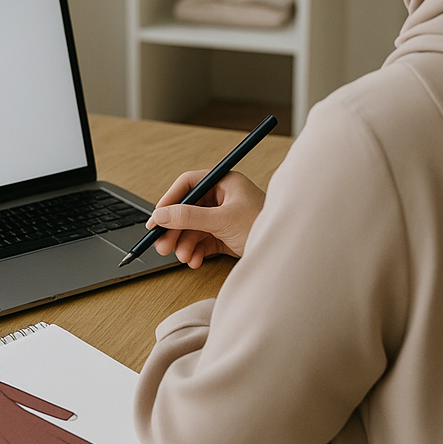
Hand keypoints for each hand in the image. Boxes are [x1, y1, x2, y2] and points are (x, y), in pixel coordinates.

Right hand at [147, 170, 264, 268]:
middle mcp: (223, 197)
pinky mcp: (226, 235)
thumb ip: (190, 217)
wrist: (287, 253)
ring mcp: (224, 216)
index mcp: (224, 182)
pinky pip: (202, 241)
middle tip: (161, 246)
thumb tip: (162, 215)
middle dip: (175, 229)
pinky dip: (195, 251)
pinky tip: (194, 261)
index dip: (169, 201)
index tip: (156, 219)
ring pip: (193, 227)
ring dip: (184, 243)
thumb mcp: (223, 220)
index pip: (188, 184)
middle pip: (188, 209)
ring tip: (183, 258)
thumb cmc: (264, 226)